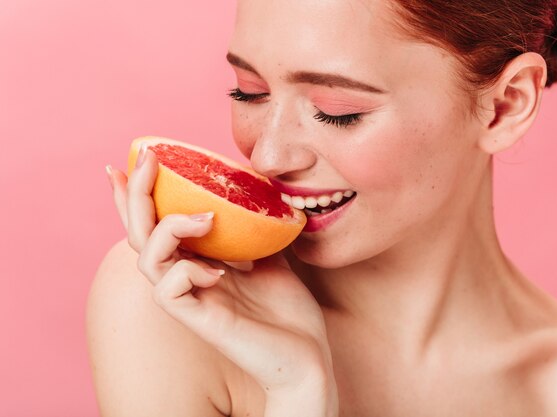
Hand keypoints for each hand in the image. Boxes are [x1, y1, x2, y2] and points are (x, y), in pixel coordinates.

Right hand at [106, 146, 337, 415]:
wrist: (308, 356)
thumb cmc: (288, 312)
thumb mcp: (273, 256)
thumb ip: (256, 229)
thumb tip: (258, 191)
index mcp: (200, 262)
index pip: (159, 224)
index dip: (142, 194)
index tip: (139, 154)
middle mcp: (188, 278)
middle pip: (141, 233)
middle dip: (138, 193)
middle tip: (148, 157)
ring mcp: (192, 300)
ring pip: (146, 258)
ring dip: (168, 227)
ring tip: (206, 217)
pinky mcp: (201, 320)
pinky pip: (169, 290)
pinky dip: (188, 269)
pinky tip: (219, 270)